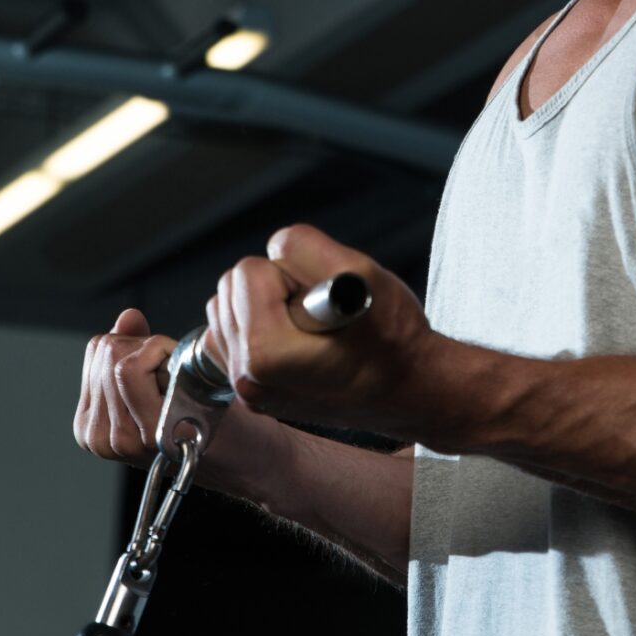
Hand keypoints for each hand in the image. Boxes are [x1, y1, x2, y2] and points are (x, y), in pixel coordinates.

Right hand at [73, 307, 291, 496]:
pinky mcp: (145, 436)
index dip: (136, 342)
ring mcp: (120, 439)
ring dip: (160, 356)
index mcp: (91, 421)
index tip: (162, 363)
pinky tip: (186, 388)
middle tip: (176, 377)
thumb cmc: (212, 418)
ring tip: (182, 386)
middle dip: (147, 348)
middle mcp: (97, 435)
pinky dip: (164, 362)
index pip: (97, 349)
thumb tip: (128, 316)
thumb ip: (137, 349)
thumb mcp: (163, 381)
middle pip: (107, 350)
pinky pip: (132, 369)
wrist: (249, 455)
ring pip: (119, 360)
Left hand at [202, 224, 438, 436]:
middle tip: (319, 315)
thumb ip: (304, 246)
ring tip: (311, 328)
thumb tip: (273, 247)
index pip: (250, 271)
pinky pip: (230, 329)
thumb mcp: (361, 274)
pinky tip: (294, 337)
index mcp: (264, 355)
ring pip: (228, 304)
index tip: (324, 304)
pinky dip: (257, 323)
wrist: (407, 388)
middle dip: (275, 288)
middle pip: (232, 285)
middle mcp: (247, 378)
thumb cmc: (392, 338)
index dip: (293, 274)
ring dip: (265, 303)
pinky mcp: (250, 388)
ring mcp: (246, 389)